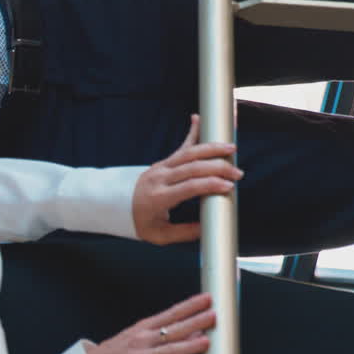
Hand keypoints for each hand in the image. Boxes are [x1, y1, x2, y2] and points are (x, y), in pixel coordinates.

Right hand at [84, 293, 213, 353]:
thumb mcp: (135, 337)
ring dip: (188, 346)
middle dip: (194, 322)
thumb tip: (194, 331)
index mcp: (141, 329)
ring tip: (206, 342)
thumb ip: (163, 334)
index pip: (170, 314)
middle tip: (213, 315)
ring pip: (168, 351)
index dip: (189, 306)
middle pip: (172, 330)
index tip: (206, 299)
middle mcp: (142, 342)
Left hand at [133, 114, 241, 244]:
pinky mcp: (163, 162)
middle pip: (191, 167)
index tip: (228, 187)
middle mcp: (159, 179)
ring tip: (231, 148)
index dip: (209, 185)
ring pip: (188, 153)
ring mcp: (160, 167)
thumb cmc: (139, 223)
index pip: (187, 187)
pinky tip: (198, 118)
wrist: (115, 206)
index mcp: (158, 198)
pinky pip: (181, 147)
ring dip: (211, 148)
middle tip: (237, 173)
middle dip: (217, 167)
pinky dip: (191, 132)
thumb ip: (184, 233)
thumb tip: (209, 228)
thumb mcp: (159, 235)